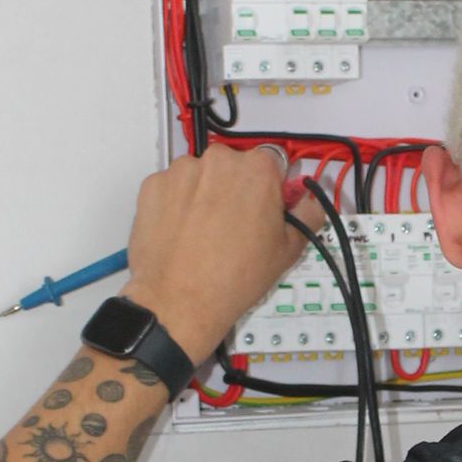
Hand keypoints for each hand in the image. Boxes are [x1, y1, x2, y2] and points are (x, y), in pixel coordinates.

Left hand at [122, 146, 321, 367]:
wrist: (180, 301)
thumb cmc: (234, 277)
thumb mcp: (288, 249)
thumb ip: (307, 215)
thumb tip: (308, 203)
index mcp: (257, 169)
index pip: (272, 164)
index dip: (270, 188)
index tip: (263, 208)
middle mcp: (219, 160)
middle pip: (233, 167)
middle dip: (234, 190)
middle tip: (234, 227)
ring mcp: (181, 171)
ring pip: (200, 176)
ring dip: (203, 195)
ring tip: (204, 234)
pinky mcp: (152, 186)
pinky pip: (170, 188)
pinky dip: (176, 204)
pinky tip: (182, 234)